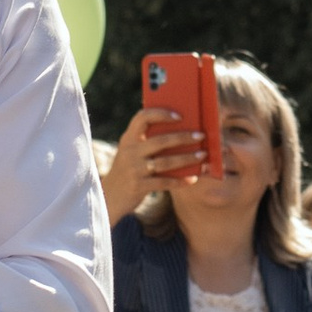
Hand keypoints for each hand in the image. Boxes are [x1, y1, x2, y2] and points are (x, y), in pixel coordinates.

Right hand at [100, 103, 209, 224]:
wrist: (110, 197)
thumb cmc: (129, 169)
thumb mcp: (132, 152)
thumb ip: (148, 142)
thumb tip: (183, 132)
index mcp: (128, 138)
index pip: (142, 117)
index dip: (161, 114)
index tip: (180, 116)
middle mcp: (129, 151)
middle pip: (160, 140)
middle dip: (183, 137)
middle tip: (201, 135)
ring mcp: (133, 169)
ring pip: (165, 162)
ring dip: (187, 158)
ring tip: (202, 155)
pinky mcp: (138, 186)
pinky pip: (164, 182)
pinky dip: (180, 181)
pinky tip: (193, 178)